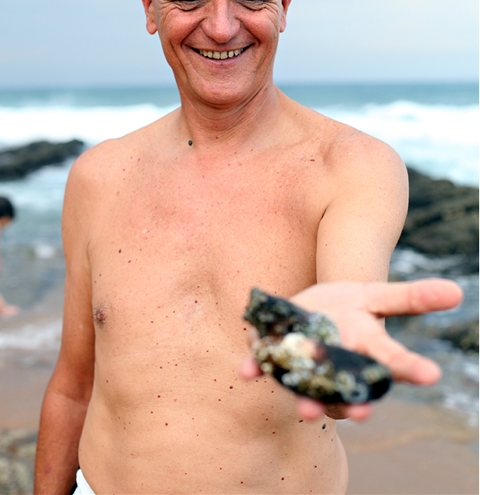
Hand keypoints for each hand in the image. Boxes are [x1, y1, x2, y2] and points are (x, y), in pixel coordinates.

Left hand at [239, 278, 462, 420]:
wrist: (314, 306)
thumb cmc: (351, 304)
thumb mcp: (379, 294)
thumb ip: (414, 296)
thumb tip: (458, 292)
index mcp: (369, 349)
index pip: (393, 361)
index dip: (410, 368)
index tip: (431, 375)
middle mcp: (340, 367)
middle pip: (350, 390)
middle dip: (354, 404)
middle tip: (358, 415)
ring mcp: (308, 367)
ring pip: (310, 390)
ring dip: (308, 400)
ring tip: (307, 411)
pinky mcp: (276, 358)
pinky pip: (265, 366)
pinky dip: (256, 367)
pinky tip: (247, 371)